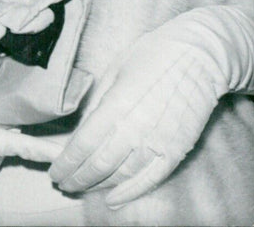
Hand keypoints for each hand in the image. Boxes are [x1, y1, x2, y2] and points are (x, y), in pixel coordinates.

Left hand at [49, 6, 253, 208]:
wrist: (198, 55)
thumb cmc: (152, 54)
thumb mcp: (114, 69)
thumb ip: (97, 102)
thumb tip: (81, 129)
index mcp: (117, 103)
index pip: (84, 144)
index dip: (67, 162)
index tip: (55, 171)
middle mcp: (136, 128)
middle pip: (99, 165)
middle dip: (77, 178)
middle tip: (63, 183)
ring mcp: (158, 142)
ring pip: (121, 176)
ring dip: (98, 185)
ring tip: (82, 187)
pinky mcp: (177, 150)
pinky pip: (150, 179)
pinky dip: (130, 192)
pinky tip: (113, 198)